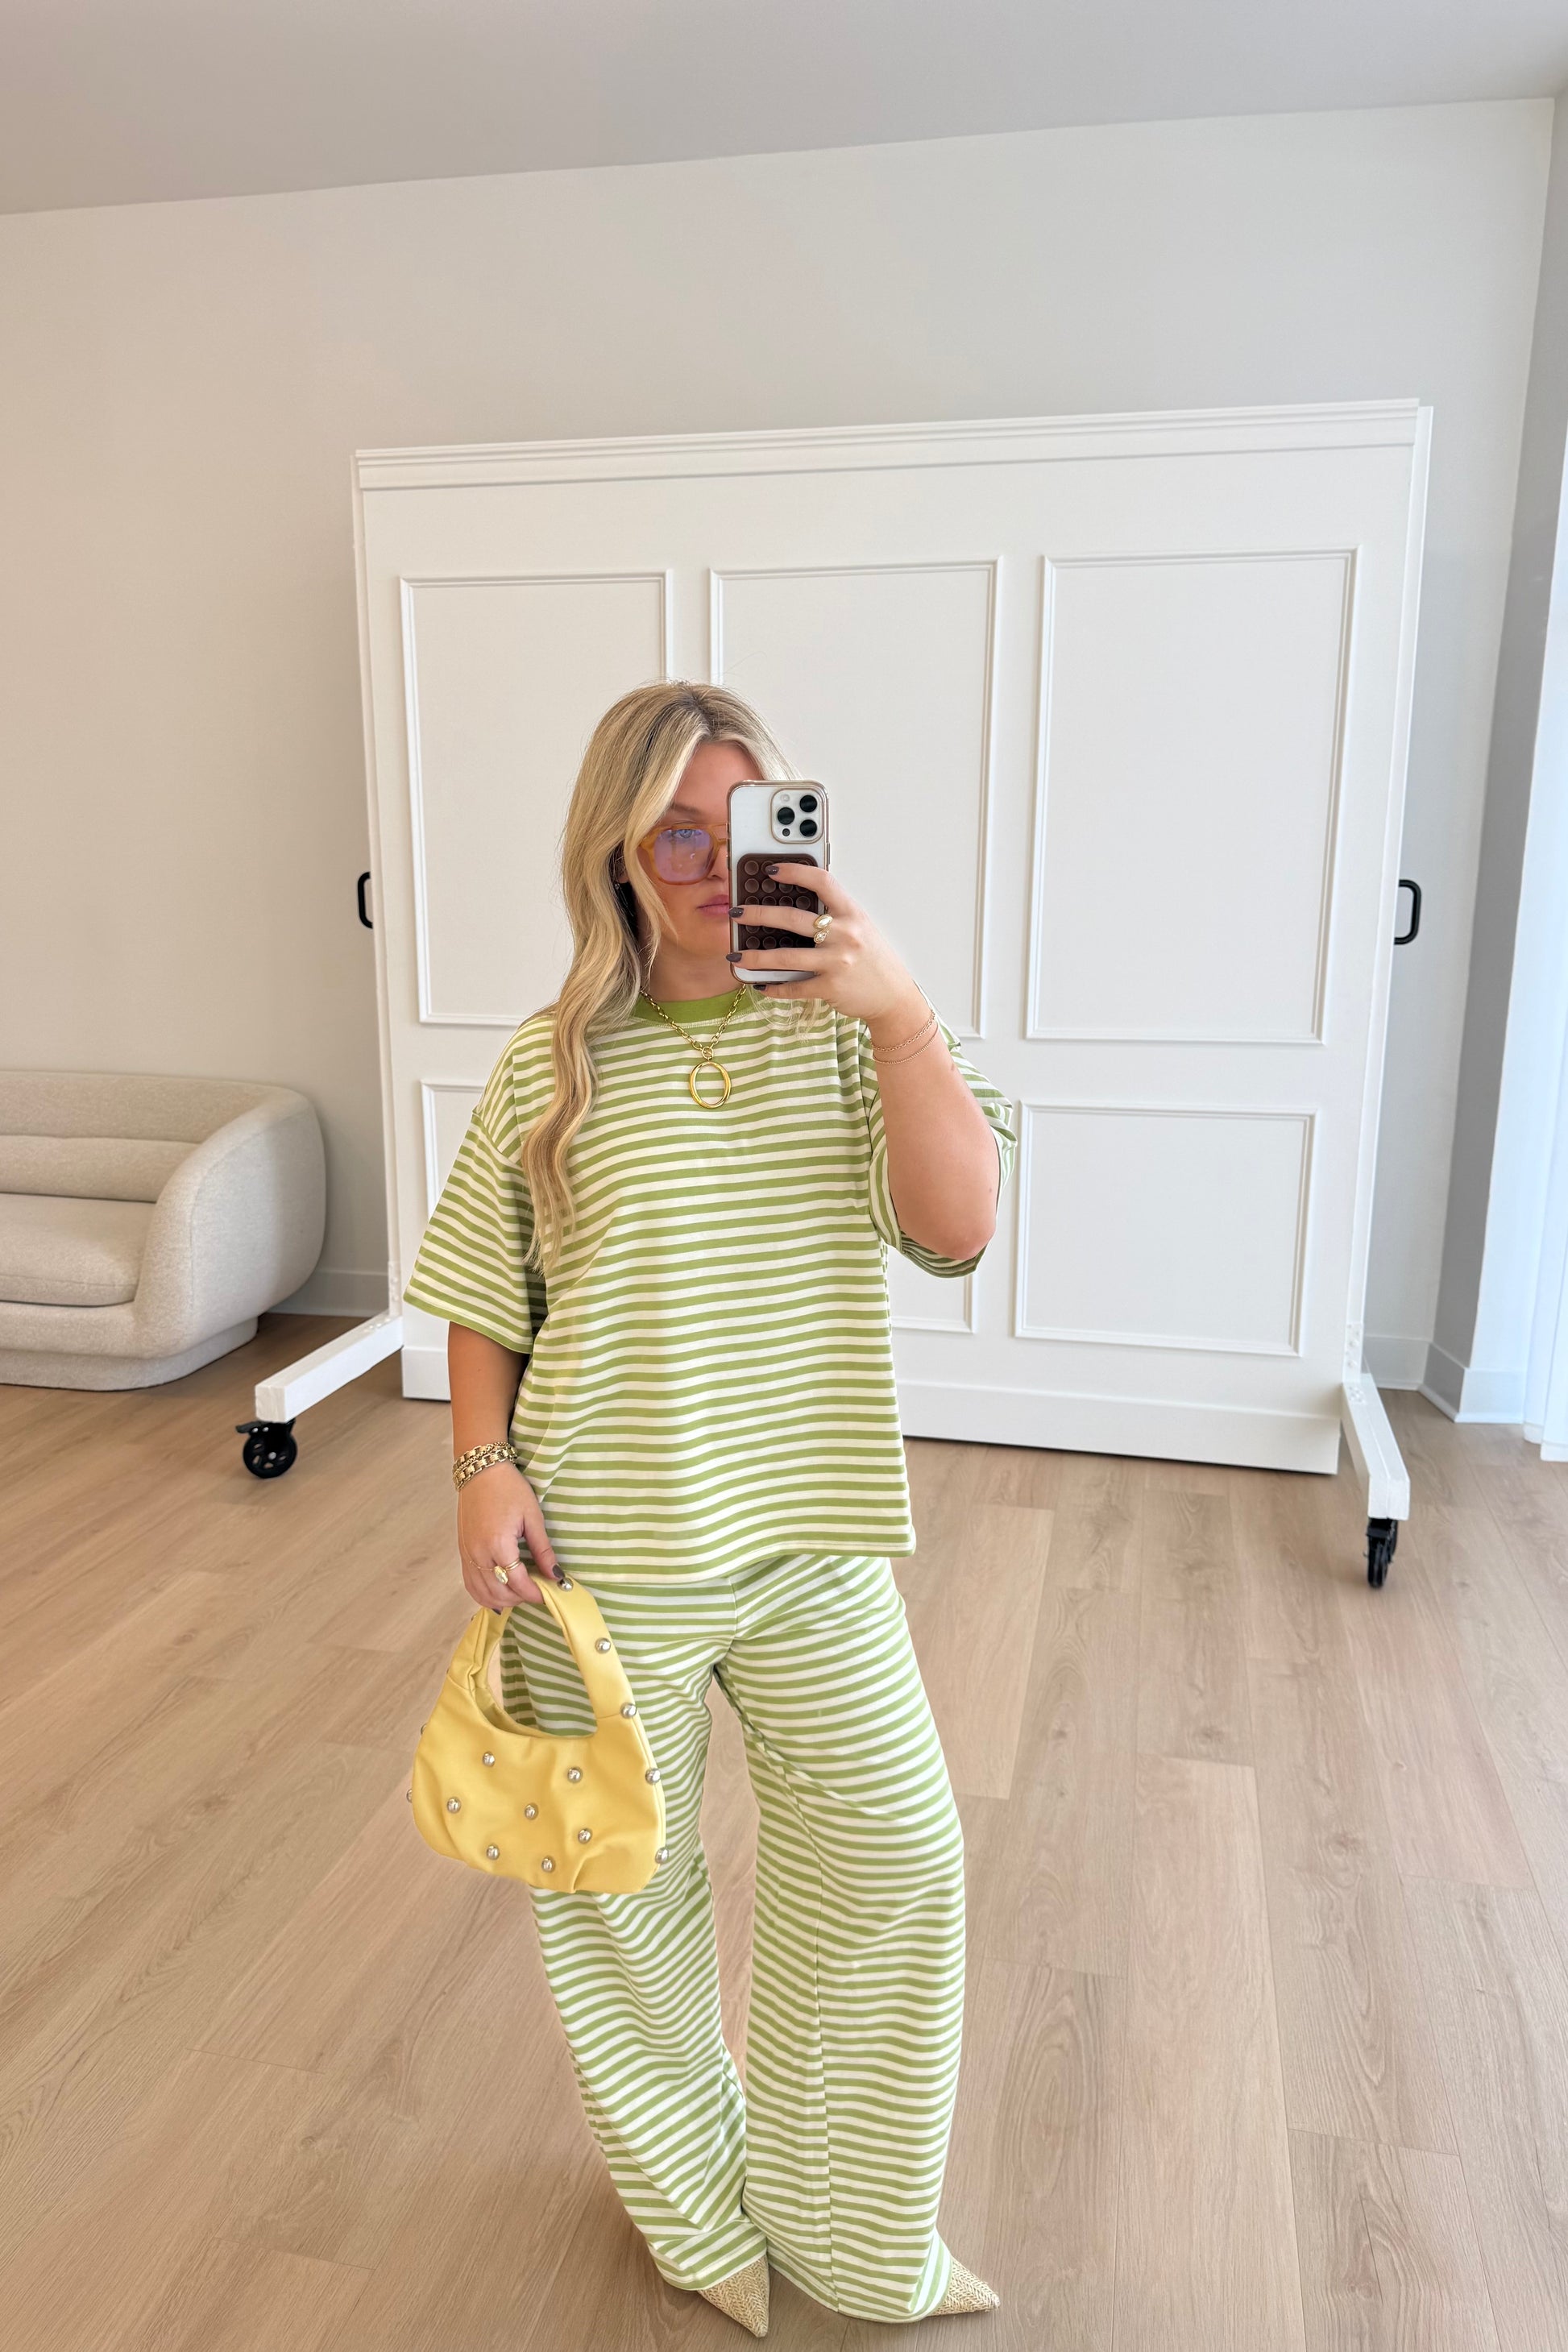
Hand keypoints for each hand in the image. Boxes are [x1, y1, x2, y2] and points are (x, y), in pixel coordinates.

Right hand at [457, 1460, 561, 1611]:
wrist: (480, 1472)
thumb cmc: (509, 1489)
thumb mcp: (532, 1516)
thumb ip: (543, 1550)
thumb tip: (556, 1575)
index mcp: (498, 1544)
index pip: (518, 1583)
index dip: (535, 1593)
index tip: (549, 1594)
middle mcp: (479, 1554)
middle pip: (500, 1593)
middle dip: (521, 1598)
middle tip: (538, 1591)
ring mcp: (467, 1556)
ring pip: (483, 1593)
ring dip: (504, 1600)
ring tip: (521, 1593)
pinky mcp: (463, 1554)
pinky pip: (470, 1585)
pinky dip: (485, 1595)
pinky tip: (499, 1595)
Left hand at [727, 865, 926, 1033]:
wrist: (893, 996)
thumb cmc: (873, 960)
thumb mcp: (861, 928)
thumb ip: (835, 916)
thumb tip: (799, 905)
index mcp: (851, 914)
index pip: (822, 882)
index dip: (795, 872)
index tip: (772, 870)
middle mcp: (844, 934)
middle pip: (791, 918)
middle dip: (758, 914)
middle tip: (737, 913)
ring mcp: (836, 961)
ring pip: (785, 957)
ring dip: (755, 956)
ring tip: (736, 954)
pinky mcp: (830, 987)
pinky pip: (793, 987)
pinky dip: (773, 987)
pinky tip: (760, 984)